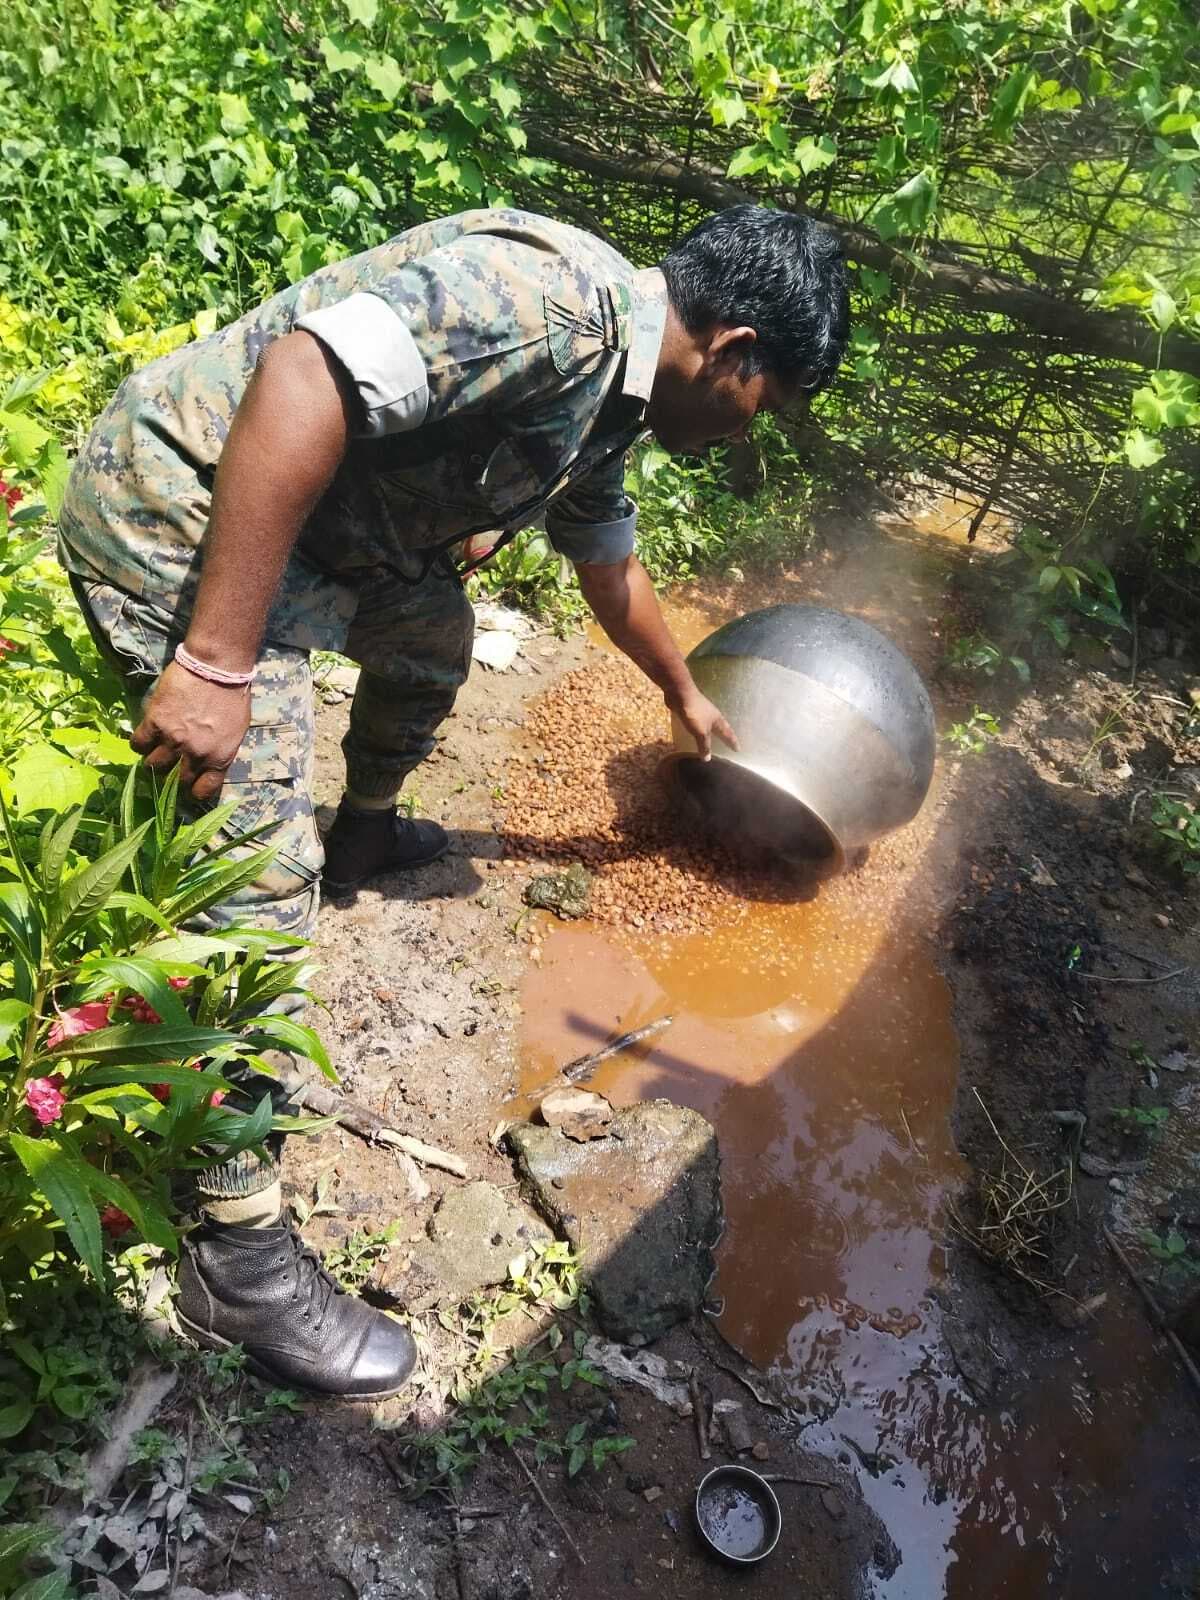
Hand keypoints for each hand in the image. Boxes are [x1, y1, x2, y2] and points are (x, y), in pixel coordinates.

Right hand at [130, 660, 250, 803]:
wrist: (217, 666)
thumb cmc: (233, 695)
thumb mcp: (237, 730)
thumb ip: (221, 750)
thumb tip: (208, 762)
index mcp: (219, 758)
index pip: (203, 790)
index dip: (194, 791)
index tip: (189, 789)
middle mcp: (196, 754)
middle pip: (175, 780)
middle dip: (170, 779)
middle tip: (166, 771)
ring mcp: (173, 739)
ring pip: (153, 766)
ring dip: (152, 763)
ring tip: (153, 755)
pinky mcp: (155, 722)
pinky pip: (138, 743)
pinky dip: (139, 744)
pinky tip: (143, 738)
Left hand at [666, 684, 738, 761]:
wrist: (680, 694)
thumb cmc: (694, 713)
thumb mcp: (701, 732)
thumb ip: (704, 745)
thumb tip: (708, 758)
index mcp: (718, 720)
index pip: (728, 733)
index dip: (733, 742)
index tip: (738, 749)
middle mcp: (713, 715)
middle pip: (722, 727)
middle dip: (726, 735)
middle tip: (730, 743)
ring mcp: (703, 712)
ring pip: (711, 724)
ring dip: (713, 731)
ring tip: (714, 738)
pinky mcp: (693, 710)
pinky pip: (700, 722)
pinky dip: (702, 728)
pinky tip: (697, 730)